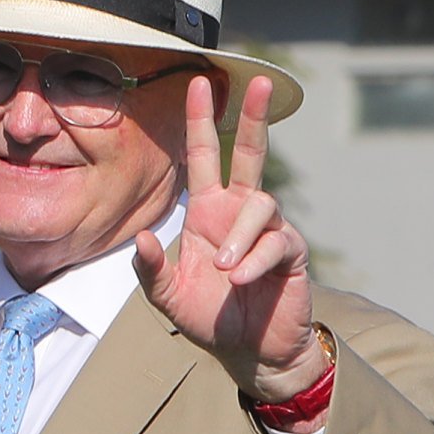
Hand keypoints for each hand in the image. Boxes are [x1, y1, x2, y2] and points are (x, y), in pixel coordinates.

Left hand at [133, 74, 323, 394]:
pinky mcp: (291, 253)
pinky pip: (277, 241)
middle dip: (252, 116)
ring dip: (240, 235)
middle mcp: (239, 213)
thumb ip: (151, 270)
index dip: (201, 122)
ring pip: (260, 204)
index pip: (205, 157)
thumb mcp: (166, 296)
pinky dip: (255, 259)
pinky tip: (239, 280)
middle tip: (255, 81)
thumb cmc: (209, 318)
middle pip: (251, 153)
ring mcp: (268, 230)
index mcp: (208, 213)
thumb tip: (142, 241)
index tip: (198, 83)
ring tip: (223, 270)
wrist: (249, 352)